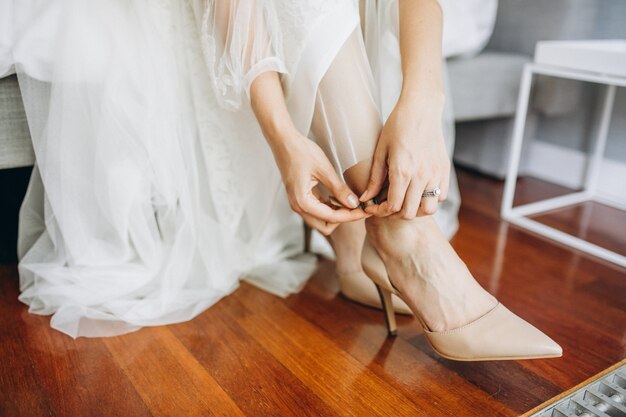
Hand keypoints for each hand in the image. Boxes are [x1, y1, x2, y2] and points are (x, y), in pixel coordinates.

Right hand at [273, 130, 367, 234]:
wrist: (284, 141)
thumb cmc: (301, 152)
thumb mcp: (324, 169)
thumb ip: (339, 189)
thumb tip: (354, 204)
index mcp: (303, 202)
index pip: (332, 217)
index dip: (351, 216)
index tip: (364, 211)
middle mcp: (298, 206)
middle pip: (325, 226)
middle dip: (342, 219)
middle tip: (358, 208)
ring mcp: (298, 203)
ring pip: (321, 219)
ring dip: (336, 214)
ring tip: (351, 202)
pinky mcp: (300, 198)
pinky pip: (317, 210)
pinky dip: (329, 208)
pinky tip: (339, 197)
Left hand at [360, 91, 449, 218]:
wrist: (422, 109)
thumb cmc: (397, 127)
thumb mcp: (380, 151)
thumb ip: (374, 179)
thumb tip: (365, 199)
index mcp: (402, 171)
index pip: (393, 206)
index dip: (381, 212)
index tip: (375, 207)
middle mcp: (421, 176)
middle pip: (409, 213)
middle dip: (395, 214)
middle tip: (387, 206)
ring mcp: (435, 174)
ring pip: (428, 209)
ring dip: (415, 210)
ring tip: (405, 201)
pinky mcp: (444, 170)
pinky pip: (441, 196)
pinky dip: (430, 199)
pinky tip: (419, 191)